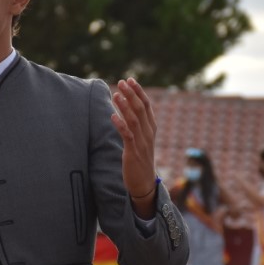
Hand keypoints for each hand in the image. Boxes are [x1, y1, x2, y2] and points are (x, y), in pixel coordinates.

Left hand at [110, 78, 157, 215]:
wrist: (144, 184)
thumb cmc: (140, 161)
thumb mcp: (141, 141)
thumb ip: (137, 126)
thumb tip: (127, 111)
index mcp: (151, 129)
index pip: (147, 106)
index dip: (139, 92)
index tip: (130, 80)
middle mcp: (148, 134)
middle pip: (141, 109)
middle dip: (131, 94)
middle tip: (121, 82)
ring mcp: (142, 143)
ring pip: (135, 120)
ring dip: (125, 106)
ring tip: (115, 94)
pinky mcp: (133, 153)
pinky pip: (128, 136)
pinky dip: (120, 125)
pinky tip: (112, 116)